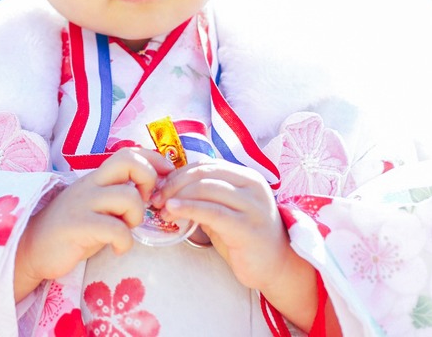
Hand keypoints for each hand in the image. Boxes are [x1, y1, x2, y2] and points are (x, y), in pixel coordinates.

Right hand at [14, 148, 172, 300]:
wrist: (33, 247)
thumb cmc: (71, 228)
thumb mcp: (96, 206)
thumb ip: (117, 196)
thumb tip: (150, 192)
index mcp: (96, 177)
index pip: (129, 152)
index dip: (154, 159)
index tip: (165, 175)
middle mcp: (90, 183)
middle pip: (128, 160)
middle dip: (148, 179)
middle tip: (144, 202)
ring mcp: (83, 202)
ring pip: (128, 197)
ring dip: (136, 217)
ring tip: (125, 230)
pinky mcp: (78, 225)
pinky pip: (116, 229)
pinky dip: (124, 242)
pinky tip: (116, 249)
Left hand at [152, 160, 324, 329]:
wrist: (276, 267)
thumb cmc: (245, 237)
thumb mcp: (225, 209)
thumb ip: (204, 196)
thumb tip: (166, 187)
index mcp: (246, 176)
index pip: (205, 165)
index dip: (178, 173)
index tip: (159, 186)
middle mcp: (253, 185)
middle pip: (203, 174)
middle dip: (173, 184)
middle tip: (156, 199)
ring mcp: (253, 206)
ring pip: (206, 189)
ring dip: (177, 197)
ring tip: (162, 210)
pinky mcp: (248, 227)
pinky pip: (212, 212)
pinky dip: (188, 208)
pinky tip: (173, 211)